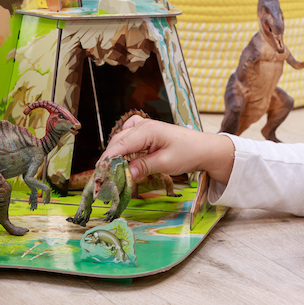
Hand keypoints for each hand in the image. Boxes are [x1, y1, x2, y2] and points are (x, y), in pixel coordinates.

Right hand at [100, 117, 235, 184]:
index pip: (119, 145)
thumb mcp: (165, 163)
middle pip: (118, 142)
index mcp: (146, 130)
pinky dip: (123, 148)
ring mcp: (144, 127)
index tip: (99, 175)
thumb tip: (125, 174)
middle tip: (103, 179)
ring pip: (121, 140)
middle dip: (109, 159)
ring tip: (112, 171)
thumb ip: (144, 167)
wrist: (204, 148)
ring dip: (115, 154)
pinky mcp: (147, 133)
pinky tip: (125, 159)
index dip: (107, 160)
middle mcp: (142, 125)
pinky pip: (128, 138)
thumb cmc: (188, 153)